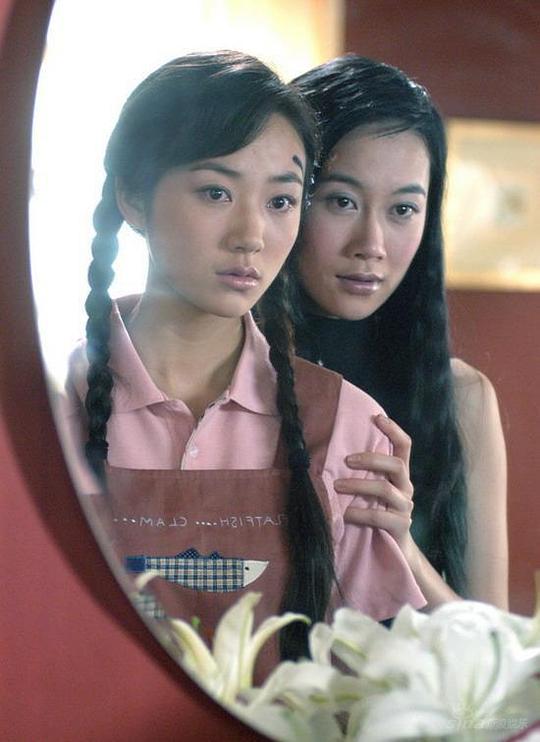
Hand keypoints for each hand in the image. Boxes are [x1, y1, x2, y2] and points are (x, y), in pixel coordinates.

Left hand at [335, 415, 415, 559]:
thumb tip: (333, 454)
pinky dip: (358, 513)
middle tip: (346, 460)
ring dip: (358, 485)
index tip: (376, 417)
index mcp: (400, 475)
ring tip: (336, 486)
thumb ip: (364, 474)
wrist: (394, 550)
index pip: (405, 446)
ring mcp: (405, 507)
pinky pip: (378, 517)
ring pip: (384, 489)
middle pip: (396, 464)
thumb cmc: (375, 513)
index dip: (394, 430)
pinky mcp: (400, 526)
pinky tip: (344, 513)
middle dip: (371, 459)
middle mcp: (406, 487)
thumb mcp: (372, 490)